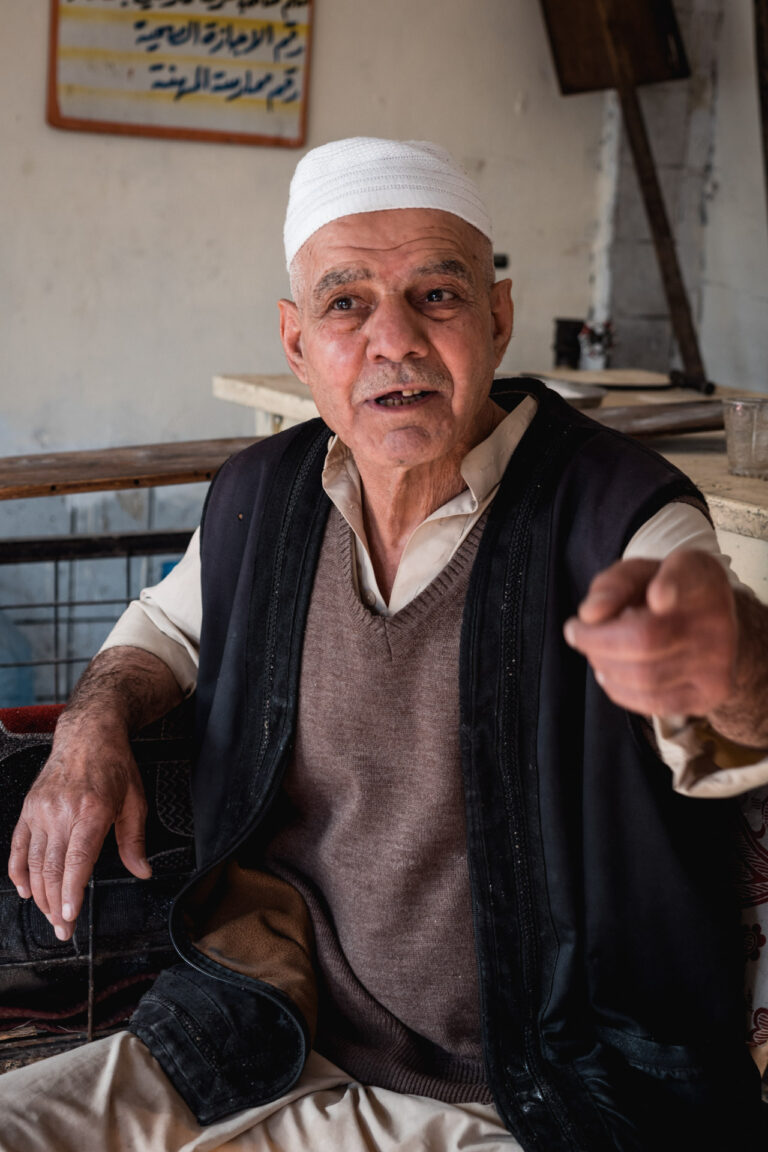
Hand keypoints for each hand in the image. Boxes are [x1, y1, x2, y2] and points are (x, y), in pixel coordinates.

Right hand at [8, 720, 149, 941]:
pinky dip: (19, 872)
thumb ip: (134, 841)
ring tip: (50, 916)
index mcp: (91, 810)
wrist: (88, 734)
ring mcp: (41, 810)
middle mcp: (62, 811)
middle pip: (53, 868)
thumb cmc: (114, 765)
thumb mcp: (135, 801)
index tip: (69, 917)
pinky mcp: (29, 809)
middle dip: (56, 905)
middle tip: (62, 930)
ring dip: (40, 895)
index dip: (71, 892)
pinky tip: (26, 890)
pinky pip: (19, 846)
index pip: (76, 860)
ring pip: (34, 862)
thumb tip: (142, 871)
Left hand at [563, 550, 737, 719]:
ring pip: (644, 676)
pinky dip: (618, 689)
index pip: (688, 580)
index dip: (671, 588)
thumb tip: (590, 614)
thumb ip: (614, 583)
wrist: (714, 629)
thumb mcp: (640, 574)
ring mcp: (718, 662)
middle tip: (575, 632)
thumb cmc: (664, 594)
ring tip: (594, 652)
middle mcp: (718, 619)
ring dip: (603, 665)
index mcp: (700, 577)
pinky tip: (609, 672)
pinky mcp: (710, 695)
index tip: (656, 596)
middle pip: (645, 639)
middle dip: (595, 640)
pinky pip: (652, 702)